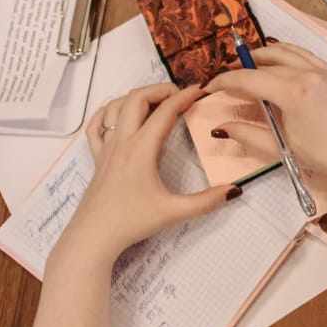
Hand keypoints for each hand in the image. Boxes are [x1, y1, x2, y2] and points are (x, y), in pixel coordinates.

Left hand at [54, 84, 237, 266]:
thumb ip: (205, 202)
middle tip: (179, 95)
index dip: (184, 96)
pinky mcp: (96, 159)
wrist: (92, 238)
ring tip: (155, 102)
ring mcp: (106, 149)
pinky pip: (95, 127)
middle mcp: (122, 142)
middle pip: (137, 98)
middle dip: (160, 89)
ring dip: (135, 97)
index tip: (200, 90)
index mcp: (141, 150)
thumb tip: (233, 190)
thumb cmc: (130, 222)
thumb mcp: (172, 212)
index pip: (165, 112)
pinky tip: (117, 115)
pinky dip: (106, 113)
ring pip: (115, 107)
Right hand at [204, 42, 326, 189]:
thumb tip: (221, 128)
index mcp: (293, 92)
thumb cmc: (323, 154)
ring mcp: (323, 71)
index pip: (250, 79)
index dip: (226, 82)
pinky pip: (306, 54)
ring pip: (287, 52)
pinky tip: (279, 58)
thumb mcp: (281, 147)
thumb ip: (248, 134)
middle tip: (225, 76)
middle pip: (266, 64)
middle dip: (242, 69)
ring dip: (264, 54)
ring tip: (247, 61)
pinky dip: (288, 53)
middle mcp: (308, 74)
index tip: (210, 86)